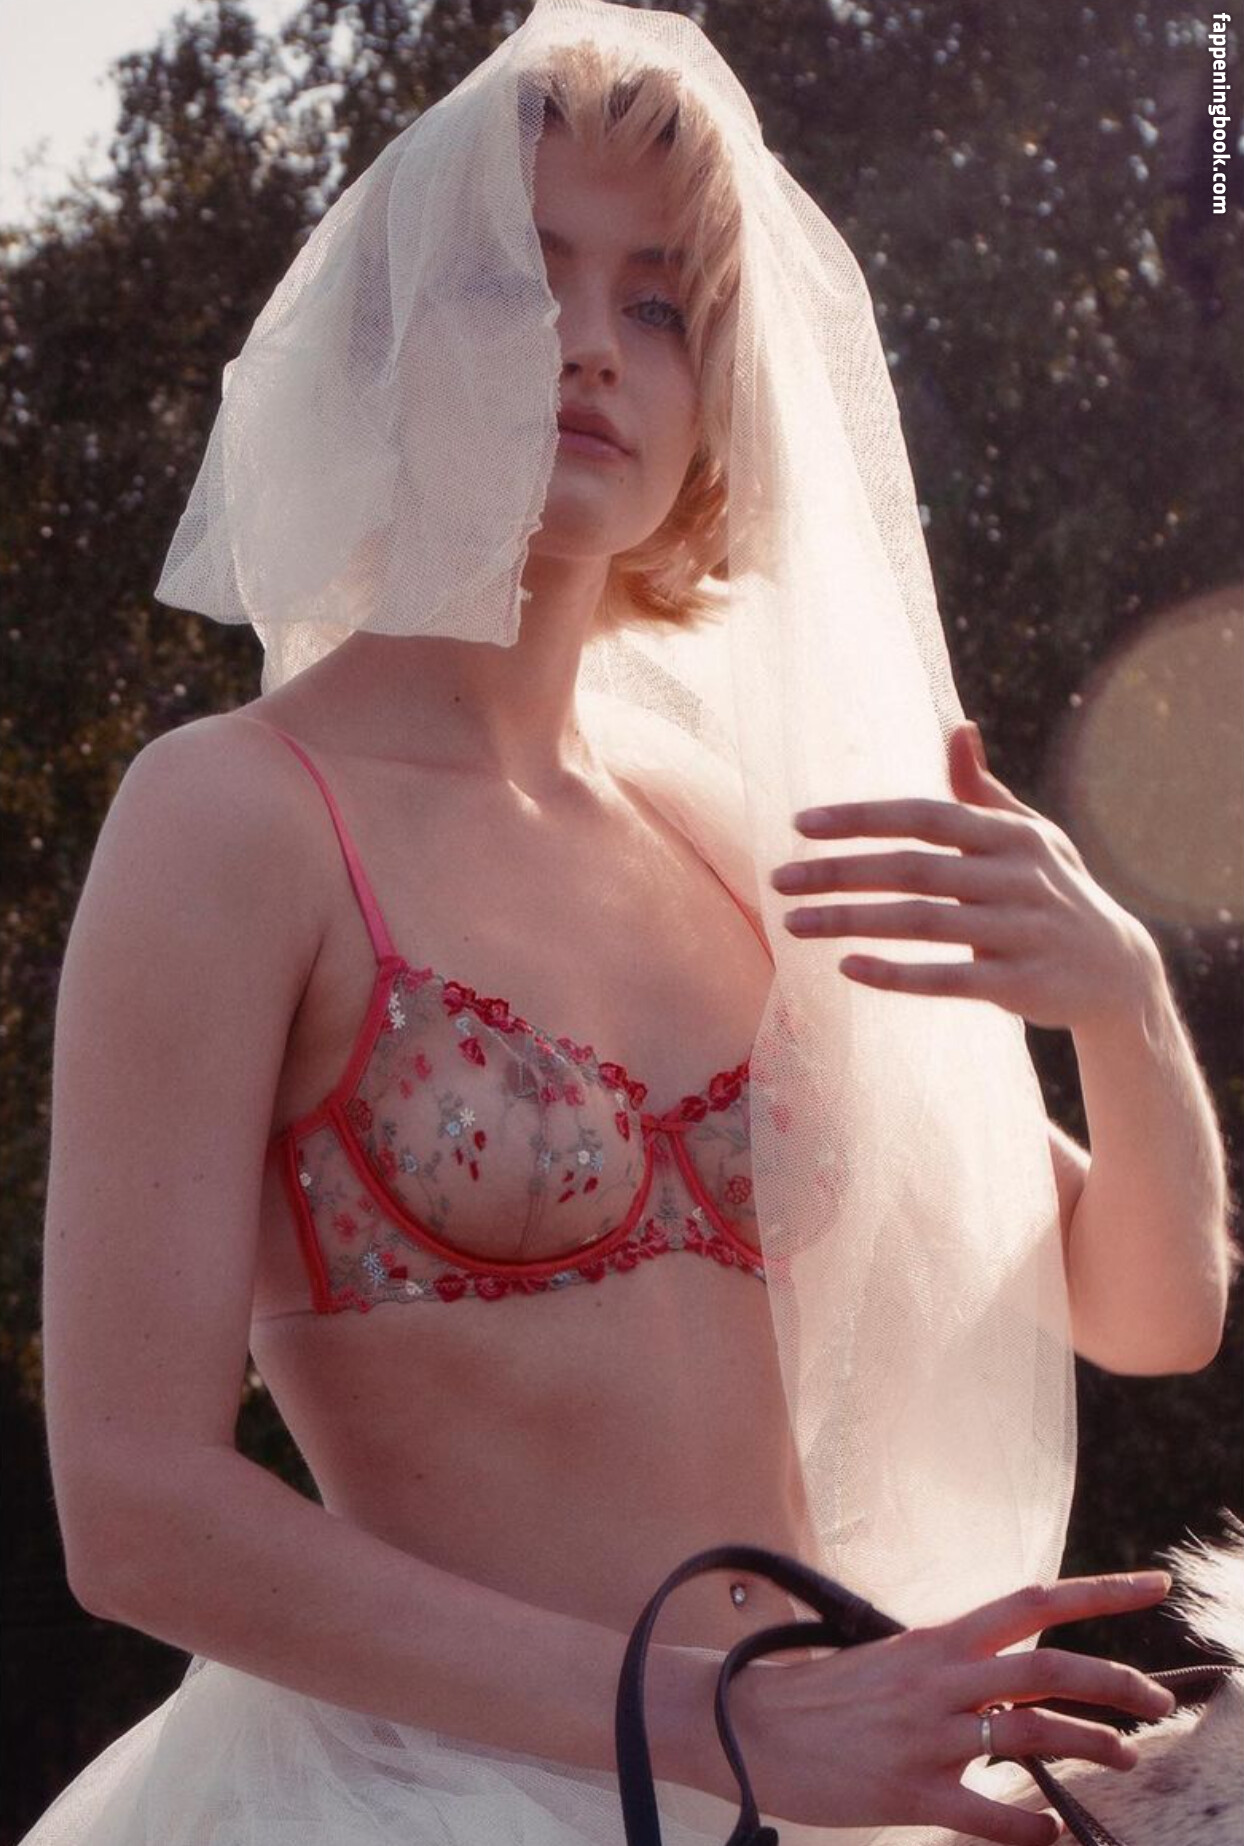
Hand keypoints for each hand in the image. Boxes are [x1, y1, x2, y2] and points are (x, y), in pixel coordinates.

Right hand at [730, 1570, 1175, 1844]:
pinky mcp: (912, 1792)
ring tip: (1126, 1756)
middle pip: (1051, 1668)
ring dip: (1093, 1746)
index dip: (1101, 1591)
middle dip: (1120, 1683)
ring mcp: (929, 1736)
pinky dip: (1033, 1828)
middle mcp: (941, 1678)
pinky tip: (1052, 1832)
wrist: (752, 1725)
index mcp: (938, 1638)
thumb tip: (1010, 1674)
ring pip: (1035, 1736)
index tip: (1154, 1586)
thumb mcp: (893, 1658)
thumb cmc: (825, 1693)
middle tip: (1160, 1700)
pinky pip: (992, 1815)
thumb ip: (952, 1662)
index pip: (1035, 1601)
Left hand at [769, 722, 1158, 1031]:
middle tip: (779, 879)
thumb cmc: (1054, 891)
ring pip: (921, 923)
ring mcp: (1020, 932)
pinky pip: (947, 978)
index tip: (800, 823)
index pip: (924, 817)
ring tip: (793, 924)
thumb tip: (957, 728)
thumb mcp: (1028, 836)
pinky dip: (897, 975)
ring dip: (851, 921)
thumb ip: (981, 791)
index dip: (862, 819)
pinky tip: (847, 968)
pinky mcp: (1019, 984)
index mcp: (1011, 835)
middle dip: (839, 872)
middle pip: (913, 869)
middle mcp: (1017, 878)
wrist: (1116, 972)